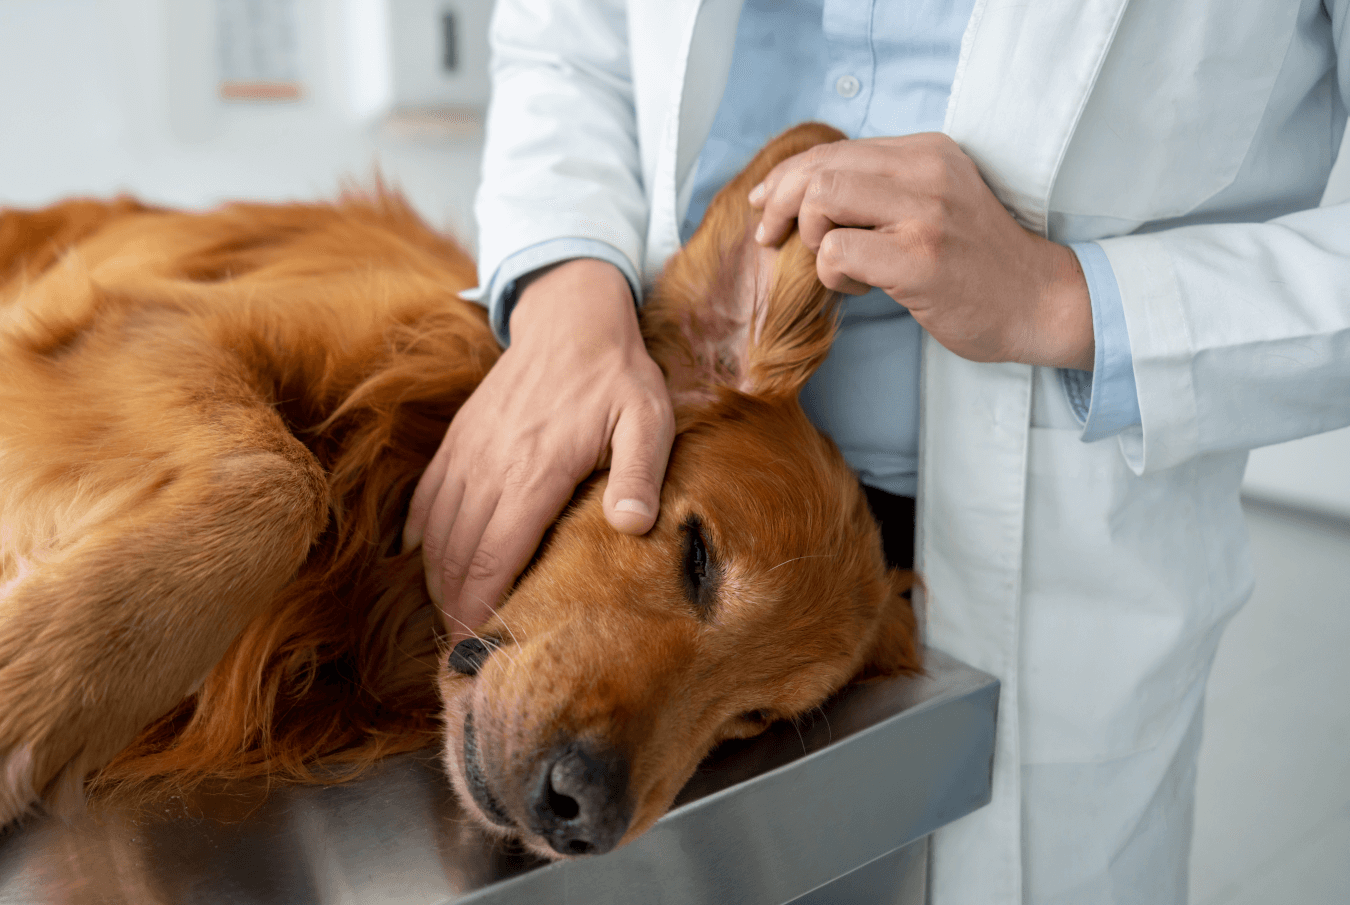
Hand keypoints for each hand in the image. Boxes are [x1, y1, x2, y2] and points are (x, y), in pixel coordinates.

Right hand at [403, 259, 674, 640]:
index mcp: (536, 471)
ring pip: (437, 531)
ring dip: (438, 579)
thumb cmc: (617, 375)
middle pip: (459, 555)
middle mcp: (491, 466)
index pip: (495, 556)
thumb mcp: (648, 419)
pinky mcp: (458, 438)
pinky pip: (427, 496)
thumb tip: (632, 527)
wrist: (570, 316)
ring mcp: (468, 451)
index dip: (479, 608)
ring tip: (448, 619)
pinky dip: (420, 535)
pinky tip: (422, 561)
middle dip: (455, 608)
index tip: (476, 648)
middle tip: (462, 652)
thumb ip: (641, 473)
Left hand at [749, 133, 1093, 370]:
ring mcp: (924, 214)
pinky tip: (863, 286)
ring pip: (822, 200)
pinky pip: (836, 251)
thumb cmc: (976, 260)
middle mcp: (926, 171)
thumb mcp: (936, 199)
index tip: (766, 204)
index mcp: (926, 151)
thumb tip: (800, 188)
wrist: (1038, 301)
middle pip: (818, 169)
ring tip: (838, 263)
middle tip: (772, 238)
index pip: (834, 150)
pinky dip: (832, 273)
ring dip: (811, 238)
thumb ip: (882, 186)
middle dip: (781, 204)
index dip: (786, 177)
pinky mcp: (918, 258)